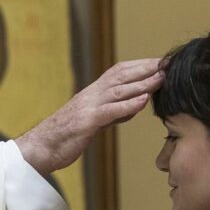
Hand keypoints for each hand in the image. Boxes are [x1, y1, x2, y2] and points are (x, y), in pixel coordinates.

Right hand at [16, 59, 162, 174]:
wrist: (40, 147)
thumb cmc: (65, 136)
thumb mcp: (93, 121)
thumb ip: (113, 112)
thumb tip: (133, 106)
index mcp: (93, 93)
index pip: (120, 72)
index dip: (141, 65)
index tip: (161, 62)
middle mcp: (91, 95)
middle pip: (121, 75)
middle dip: (146, 68)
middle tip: (168, 64)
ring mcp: (88, 107)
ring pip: (118, 90)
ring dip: (142, 83)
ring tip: (161, 78)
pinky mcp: (85, 122)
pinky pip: (109, 111)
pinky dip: (127, 106)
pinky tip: (142, 101)